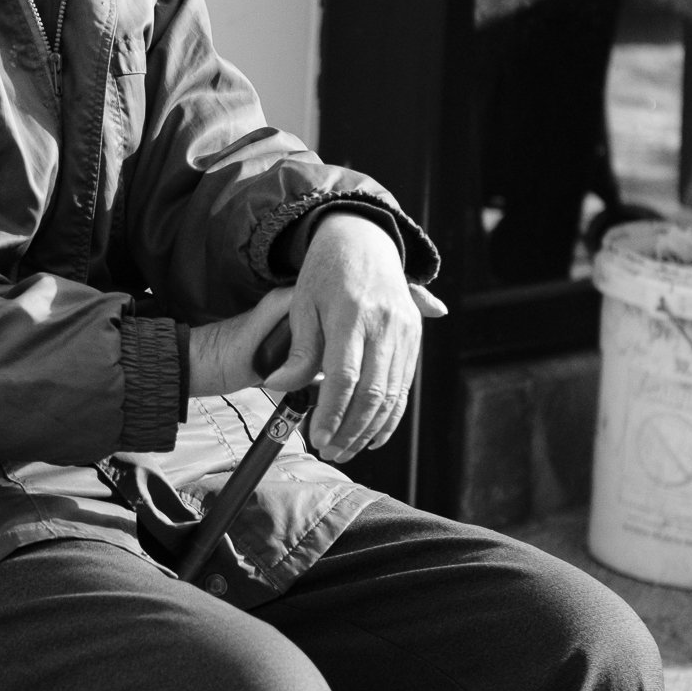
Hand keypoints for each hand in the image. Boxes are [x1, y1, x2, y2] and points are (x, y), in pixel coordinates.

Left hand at [264, 212, 436, 461]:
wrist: (364, 238)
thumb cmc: (326, 272)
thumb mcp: (302, 303)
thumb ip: (297, 349)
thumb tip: (278, 387)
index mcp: (352, 314)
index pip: (344, 376)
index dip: (332, 412)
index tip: (318, 438)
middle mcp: (384, 325)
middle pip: (372, 393)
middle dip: (350, 430)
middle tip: (330, 453)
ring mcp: (404, 332)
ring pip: (392, 395)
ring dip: (369, 430)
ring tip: (345, 450)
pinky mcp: (414, 338)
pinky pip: (405, 387)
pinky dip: (392, 417)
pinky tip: (374, 437)